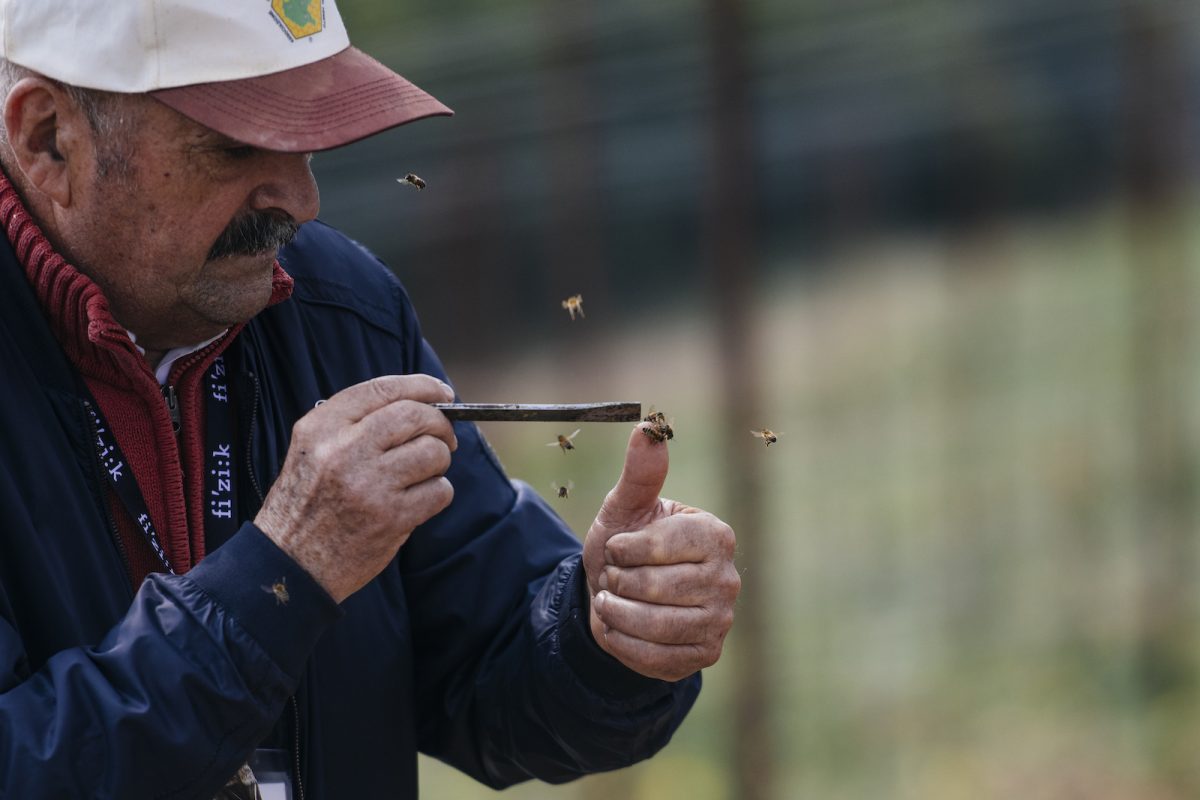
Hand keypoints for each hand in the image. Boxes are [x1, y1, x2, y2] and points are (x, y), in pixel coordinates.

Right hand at [255, 375, 457, 602]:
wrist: (289, 564)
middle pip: (415, 416)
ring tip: (422, 474)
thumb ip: (355, 422)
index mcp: (322, 428)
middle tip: (443, 438)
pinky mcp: (391, 518)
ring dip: (439, 462)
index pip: (383, 389)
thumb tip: (419, 404)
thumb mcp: (312, 449)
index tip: (442, 393)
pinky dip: (437, 493)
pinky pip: (439, 491)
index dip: (422, 386)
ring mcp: (369, 485)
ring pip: (433, 453)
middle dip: (440, 425)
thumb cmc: (307, 504)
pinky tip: (417, 501)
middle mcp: (344, 450)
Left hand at [582, 424, 739, 681]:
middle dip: (620, 582)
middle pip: (658, 588)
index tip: (616, 547)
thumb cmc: (625, 546)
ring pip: (656, 625)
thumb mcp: (625, 508)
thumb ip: (639, 473)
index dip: (625, 549)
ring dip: (617, 613)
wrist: (619, 597)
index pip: (662, 546)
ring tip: (611, 599)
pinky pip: (656, 657)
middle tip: (615, 577)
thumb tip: (647, 428)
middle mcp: (728, 577)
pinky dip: (623, 643)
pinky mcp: (706, 654)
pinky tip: (618, 627)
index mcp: (715, 534)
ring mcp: (721, 620)